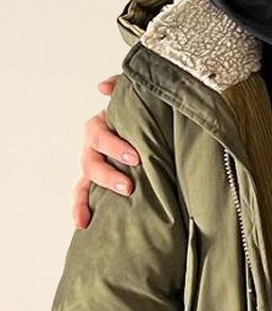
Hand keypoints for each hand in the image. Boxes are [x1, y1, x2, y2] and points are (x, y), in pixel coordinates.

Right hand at [72, 77, 138, 228]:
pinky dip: (81, 209)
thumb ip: (123, 86)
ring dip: (85, 199)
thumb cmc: (141, 112)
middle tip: (129, 187)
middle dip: (107, 176)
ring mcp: (96, 167)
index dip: (115, 147)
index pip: (101, 136)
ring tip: (91, 216)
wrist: (151, 127)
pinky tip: (82, 224)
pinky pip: (85, 197)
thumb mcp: (137, 96)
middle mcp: (94, 148)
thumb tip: (103, 87)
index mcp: (102, 127)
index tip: (135, 158)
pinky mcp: (102, 184)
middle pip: (91, 163)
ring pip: (83, 183)